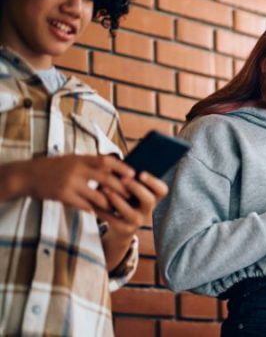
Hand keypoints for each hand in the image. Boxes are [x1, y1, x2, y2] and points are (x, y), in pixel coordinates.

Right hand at [17, 155, 133, 211]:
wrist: (27, 175)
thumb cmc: (53, 167)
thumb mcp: (72, 160)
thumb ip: (90, 163)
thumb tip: (113, 168)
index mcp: (81, 158)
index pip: (107, 161)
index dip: (122, 167)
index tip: (133, 174)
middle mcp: (77, 169)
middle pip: (107, 179)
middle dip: (121, 189)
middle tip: (129, 196)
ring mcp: (70, 183)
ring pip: (98, 196)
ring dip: (108, 203)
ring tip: (113, 207)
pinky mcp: (63, 196)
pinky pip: (84, 205)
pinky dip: (92, 209)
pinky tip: (95, 211)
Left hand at [96, 171, 168, 238]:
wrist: (121, 226)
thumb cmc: (125, 201)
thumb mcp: (130, 190)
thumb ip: (127, 178)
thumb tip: (114, 161)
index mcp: (153, 197)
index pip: (162, 190)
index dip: (153, 182)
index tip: (141, 174)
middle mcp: (148, 210)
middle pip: (149, 200)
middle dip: (136, 188)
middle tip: (123, 179)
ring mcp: (138, 221)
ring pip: (130, 212)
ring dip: (117, 199)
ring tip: (104, 188)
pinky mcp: (125, 229)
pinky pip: (114, 220)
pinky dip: (103, 211)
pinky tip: (95, 202)